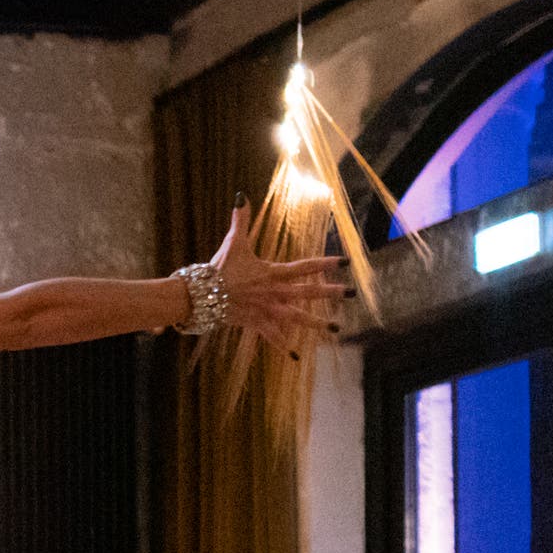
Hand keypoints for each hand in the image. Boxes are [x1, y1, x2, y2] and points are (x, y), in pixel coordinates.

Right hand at [207, 204, 349, 353]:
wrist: (201, 295)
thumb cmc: (218, 268)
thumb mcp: (233, 243)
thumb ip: (240, 220)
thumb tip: (241, 195)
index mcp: (273, 272)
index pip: (305, 267)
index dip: (326, 263)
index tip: (345, 262)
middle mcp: (275, 292)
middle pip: (308, 293)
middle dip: (331, 293)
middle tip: (351, 293)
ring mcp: (267, 310)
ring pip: (298, 318)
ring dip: (318, 324)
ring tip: (337, 328)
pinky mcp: (256, 323)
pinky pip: (274, 337)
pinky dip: (285, 347)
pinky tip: (298, 356)